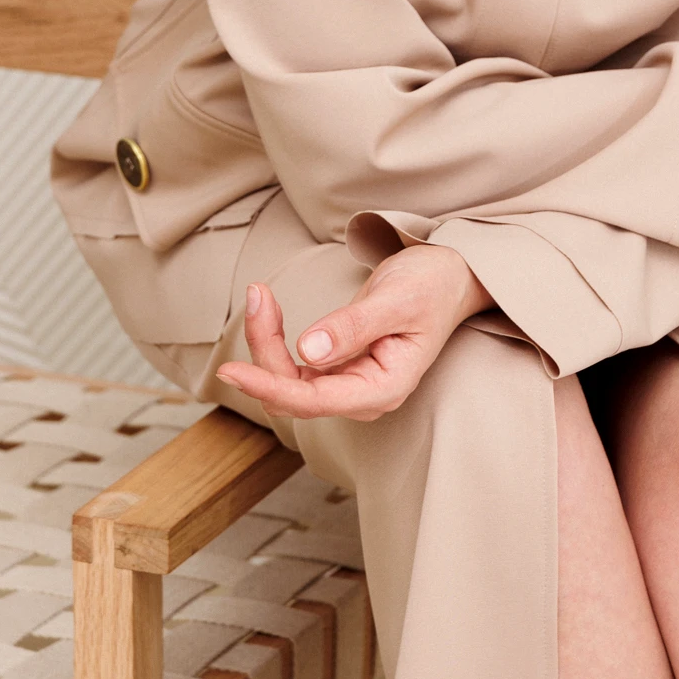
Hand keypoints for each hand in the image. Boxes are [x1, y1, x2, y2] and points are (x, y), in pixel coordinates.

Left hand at [216, 244, 492, 421]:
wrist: (448, 276)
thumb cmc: (431, 285)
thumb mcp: (397, 299)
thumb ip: (354, 326)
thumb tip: (308, 350)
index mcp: (383, 388)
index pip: (312, 401)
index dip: (267, 386)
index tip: (229, 370)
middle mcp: (363, 395)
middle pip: (293, 392)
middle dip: (265, 348)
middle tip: (259, 293)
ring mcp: (350, 385)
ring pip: (288, 381)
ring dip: (266, 342)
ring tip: (262, 294)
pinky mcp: (339, 369)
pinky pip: (294, 366)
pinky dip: (275, 338)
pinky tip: (270, 309)